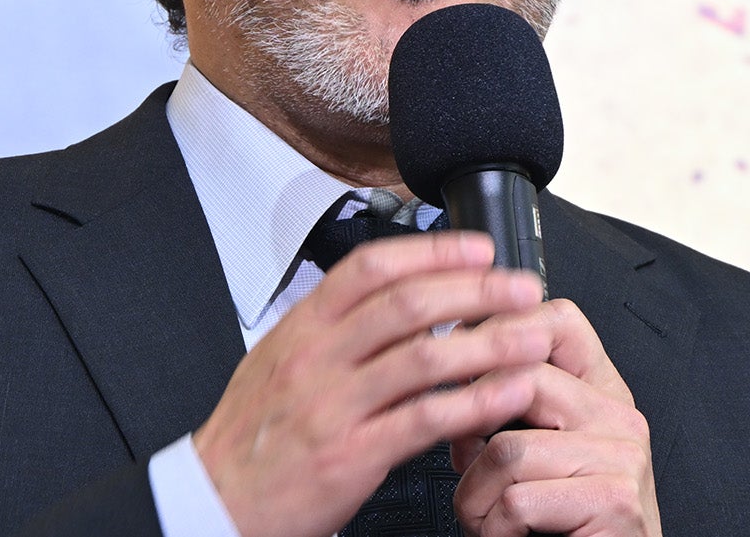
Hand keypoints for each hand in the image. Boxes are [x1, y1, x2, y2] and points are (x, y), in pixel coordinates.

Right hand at [192, 231, 551, 536]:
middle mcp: (317, 357)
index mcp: (303, 326)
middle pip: (408, 304)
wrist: (216, 501)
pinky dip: (474, 403)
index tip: (478, 249)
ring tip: (532, 337)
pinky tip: (506, 393)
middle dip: (476, 291)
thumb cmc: (254, 434)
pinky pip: (425, 420)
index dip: (432, 252)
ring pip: (424, 358)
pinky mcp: (352, 455)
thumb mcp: (280, 359)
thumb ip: (336, 327)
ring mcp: (333, 406)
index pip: (372, 267)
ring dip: (489, 344)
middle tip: (522, 288)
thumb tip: (400, 296)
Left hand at [451, 299, 660, 536]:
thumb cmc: (570, 524)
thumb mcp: (544, 452)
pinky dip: (491, 528)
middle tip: (461, 458)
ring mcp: (623, 458)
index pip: (559, 321)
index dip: (501, 329)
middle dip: (471, 422)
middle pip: (523, 377)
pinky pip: (518, 501)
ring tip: (482, 516)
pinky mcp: (615, 502)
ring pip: (508, 448)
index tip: (462, 357)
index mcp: (604, 393)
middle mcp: (621, 416)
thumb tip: (454, 374)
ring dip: (474, 494)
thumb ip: (515, 407)